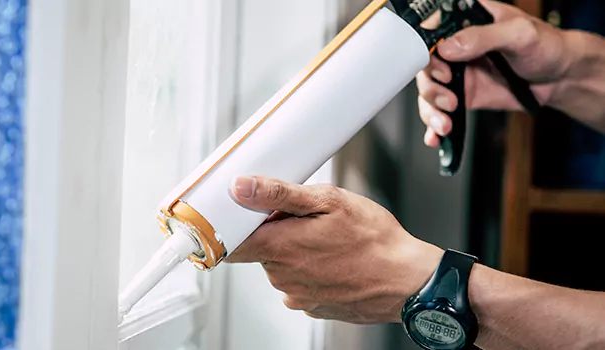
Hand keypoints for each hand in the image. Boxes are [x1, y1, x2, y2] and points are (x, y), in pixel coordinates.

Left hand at [225, 175, 443, 323]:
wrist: (407, 280)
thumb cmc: (374, 239)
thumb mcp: (328, 200)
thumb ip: (278, 194)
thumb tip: (241, 187)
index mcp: (280, 247)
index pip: (229, 242)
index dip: (233, 225)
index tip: (242, 213)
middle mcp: (282, 276)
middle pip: (259, 249)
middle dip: (275, 231)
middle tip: (306, 218)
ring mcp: (296, 295)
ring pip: (280, 265)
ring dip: (293, 249)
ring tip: (326, 238)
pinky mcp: (311, 305)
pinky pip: (298, 282)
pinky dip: (308, 269)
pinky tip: (332, 258)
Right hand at [417, 0, 575, 146]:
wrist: (560, 77)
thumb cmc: (546, 46)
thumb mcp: (518, 34)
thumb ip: (483, 37)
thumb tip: (448, 48)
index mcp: (464, 23)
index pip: (431, 33)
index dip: (427, 52)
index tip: (442, 69)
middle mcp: (455, 47)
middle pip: (423, 66)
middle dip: (431, 87)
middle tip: (449, 99)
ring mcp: (457, 73)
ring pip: (428, 91)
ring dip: (431, 110)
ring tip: (446, 122)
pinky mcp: (461, 95)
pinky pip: (439, 110)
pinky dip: (433, 125)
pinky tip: (436, 135)